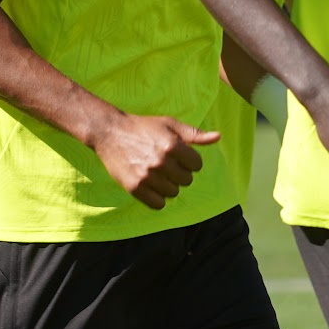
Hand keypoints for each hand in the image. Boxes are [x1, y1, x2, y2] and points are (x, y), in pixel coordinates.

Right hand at [89, 113, 218, 207]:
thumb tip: (218, 137)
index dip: (190, 161)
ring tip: (158, 173)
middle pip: (186, 180)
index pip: (197, 165)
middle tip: (167, 164)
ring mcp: (147, 176)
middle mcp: (160, 161)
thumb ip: (195, 134)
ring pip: (173, 193)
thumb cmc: (143, 127)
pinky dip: (158, 198)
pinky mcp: (134, 187)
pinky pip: (158, 204)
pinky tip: (152, 186)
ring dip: (169, 185)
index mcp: (172, 145)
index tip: (180, 156)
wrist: (110, 132)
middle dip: (180, 173)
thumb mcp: (170, 125)